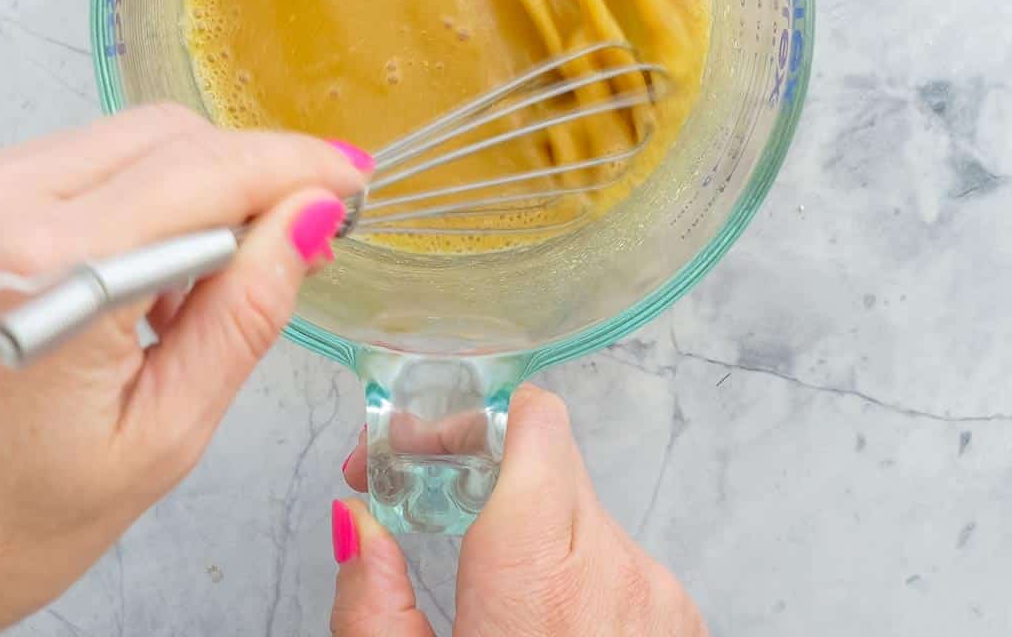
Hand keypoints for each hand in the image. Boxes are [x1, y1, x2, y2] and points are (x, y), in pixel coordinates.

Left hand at [0, 106, 370, 635]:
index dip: (296, 167)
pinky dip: (125, 194)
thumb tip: (312, 218)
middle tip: (295, 234)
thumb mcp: (160, 438)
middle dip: (249, 174)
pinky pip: (70, 156)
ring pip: (122, 137)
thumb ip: (247, 311)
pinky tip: (131, 267)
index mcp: (45, 271)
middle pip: (169, 135)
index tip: (349, 180)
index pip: (208, 171)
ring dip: (188, 187)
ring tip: (198, 279)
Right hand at [330, 385, 705, 635]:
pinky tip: (528, 608)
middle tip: (413, 485)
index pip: (532, 425)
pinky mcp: (679, 615)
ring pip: (575, 499)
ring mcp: (659, 595)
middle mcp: (617, 574)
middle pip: (544, 453)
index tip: (411, 444)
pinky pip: (610, 547)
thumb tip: (354, 523)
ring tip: (469, 559)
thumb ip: (372, 605)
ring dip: (517, 510)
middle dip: (473, 460)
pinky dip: (562, 553)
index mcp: (544, 589)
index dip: (465, 417)